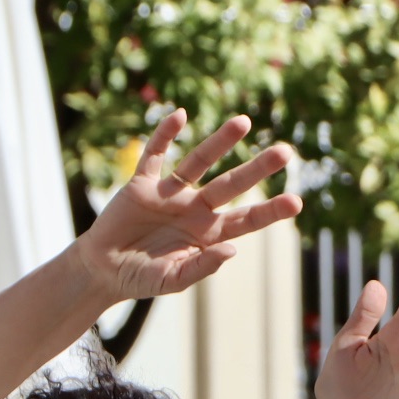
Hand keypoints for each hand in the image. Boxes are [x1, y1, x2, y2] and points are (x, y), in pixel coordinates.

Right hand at [71, 110, 301, 303]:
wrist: (102, 270)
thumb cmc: (139, 279)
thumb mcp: (170, 281)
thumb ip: (199, 268)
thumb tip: (231, 250)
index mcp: (206, 234)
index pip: (245, 219)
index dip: (270, 211)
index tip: (296, 201)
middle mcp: (193, 209)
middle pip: (231, 184)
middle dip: (257, 169)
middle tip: (285, 151)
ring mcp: (169, 194)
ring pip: (199, 162)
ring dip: (219, 142)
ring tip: (243, 122)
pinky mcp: (141, 185)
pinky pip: (155, 155)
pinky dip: (164, 135)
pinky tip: (179, 116)